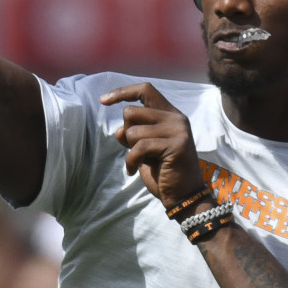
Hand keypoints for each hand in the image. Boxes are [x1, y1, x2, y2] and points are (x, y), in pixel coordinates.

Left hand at [101, 82, 203, 209]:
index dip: (122, 92)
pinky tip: (133, 170)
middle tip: (138, 151)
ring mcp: (178, 130)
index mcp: (170, 114)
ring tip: (141, 161)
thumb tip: (119, 130)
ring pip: (133, 131)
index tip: (103, 100)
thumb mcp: (143, 149)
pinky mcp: (176, 145)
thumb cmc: (162, 172)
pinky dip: (131, 161)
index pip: (145, 90)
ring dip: (130, 150)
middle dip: (126, 133)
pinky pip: (139, 147)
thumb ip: (133, 134)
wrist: (184, 196)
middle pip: (132, 111)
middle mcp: (176, 118)